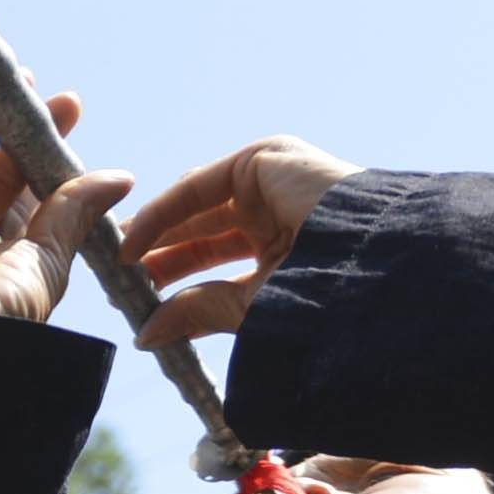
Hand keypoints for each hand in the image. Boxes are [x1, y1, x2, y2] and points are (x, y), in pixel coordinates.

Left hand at [117, 139, 360, 348]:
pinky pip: (199, 187)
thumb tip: (146, 335)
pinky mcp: (266, 158)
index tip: (138, 305)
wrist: (373, 269)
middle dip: (160, 256)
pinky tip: (134, 244)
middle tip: (121, 286)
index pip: (216, 258)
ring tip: (120, 267)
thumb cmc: (329, 301)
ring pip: (196, 207)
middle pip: (201, 230)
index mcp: (286, 245)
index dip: (176, 277)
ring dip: (155, 235)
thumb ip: (199, 312)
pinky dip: (163, 213)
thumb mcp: (252, 308)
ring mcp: (273, 182)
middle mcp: (279, 209)